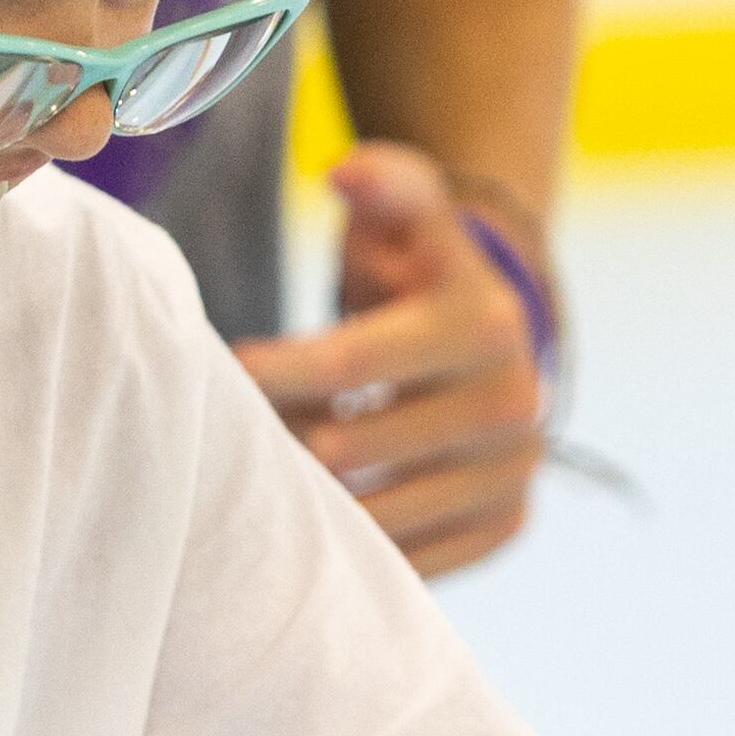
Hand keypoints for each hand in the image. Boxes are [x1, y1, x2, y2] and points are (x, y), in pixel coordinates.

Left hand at [233, 141, 548, 575]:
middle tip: (231, 439)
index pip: (348, 363)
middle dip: (279, 446)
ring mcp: (513, 473)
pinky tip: (319, 516)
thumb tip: (345, 171)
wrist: (499, 341)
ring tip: (273, 474)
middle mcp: (514, 403)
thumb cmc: (421, 270)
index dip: (271, 373)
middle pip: (351, 450)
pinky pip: (411, 563)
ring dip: (311, 503)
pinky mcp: (507, 526)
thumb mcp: (411, 213)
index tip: (220, 376)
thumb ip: (385, 183)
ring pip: (376, 519)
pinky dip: (354, 546)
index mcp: (484, 323)